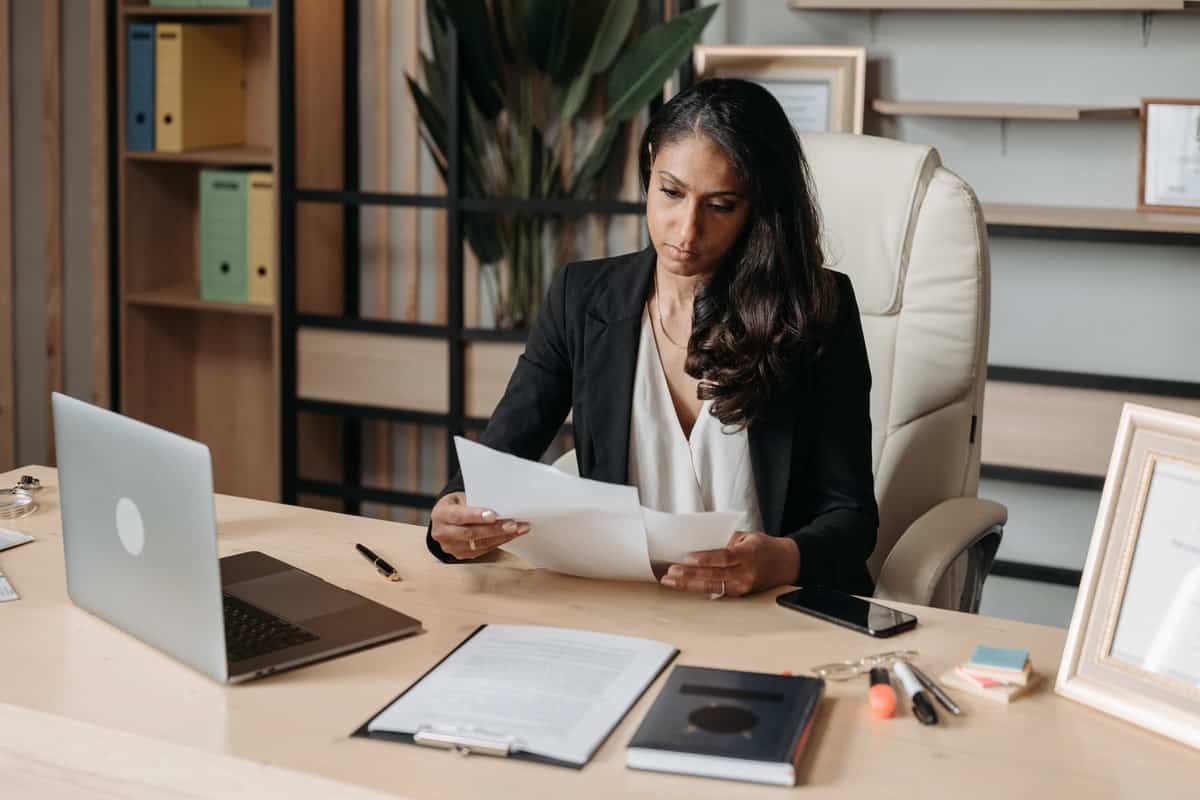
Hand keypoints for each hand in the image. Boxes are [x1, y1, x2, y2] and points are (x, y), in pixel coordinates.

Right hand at [430, 492, 529, 559]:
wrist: (446, 518)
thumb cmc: (457, 504)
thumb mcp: (461, 497)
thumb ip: (475, 502)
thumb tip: (500, 505)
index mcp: (441, 514)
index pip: (459, 516)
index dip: (476, 516)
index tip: (493, 515)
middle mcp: (442, 533)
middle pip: (470, 533)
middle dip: (494, 529)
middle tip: (513, 524)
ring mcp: (451, 547)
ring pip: (479, 544)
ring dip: (502, 537)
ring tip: (519, 529)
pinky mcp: (461, 555)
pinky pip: (483, 550)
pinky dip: (499, 542)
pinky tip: (511, 535)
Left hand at [660, 531, 799, 596]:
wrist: (787, 563)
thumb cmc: (765, 547)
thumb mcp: (748, 536)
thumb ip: (726, 541)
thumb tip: (699, 543)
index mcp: (749, 554)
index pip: (724, 557)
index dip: (705, 559)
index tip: (687, 558)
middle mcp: (747, 573)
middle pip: (714, 575)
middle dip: (689, 574)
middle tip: (671, 572)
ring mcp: (744, 586)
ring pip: (712, 587)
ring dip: (689, 584)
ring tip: (672, 581)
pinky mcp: (741, 594)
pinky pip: (717, 592)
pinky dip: (700, 588)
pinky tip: (685, 586)